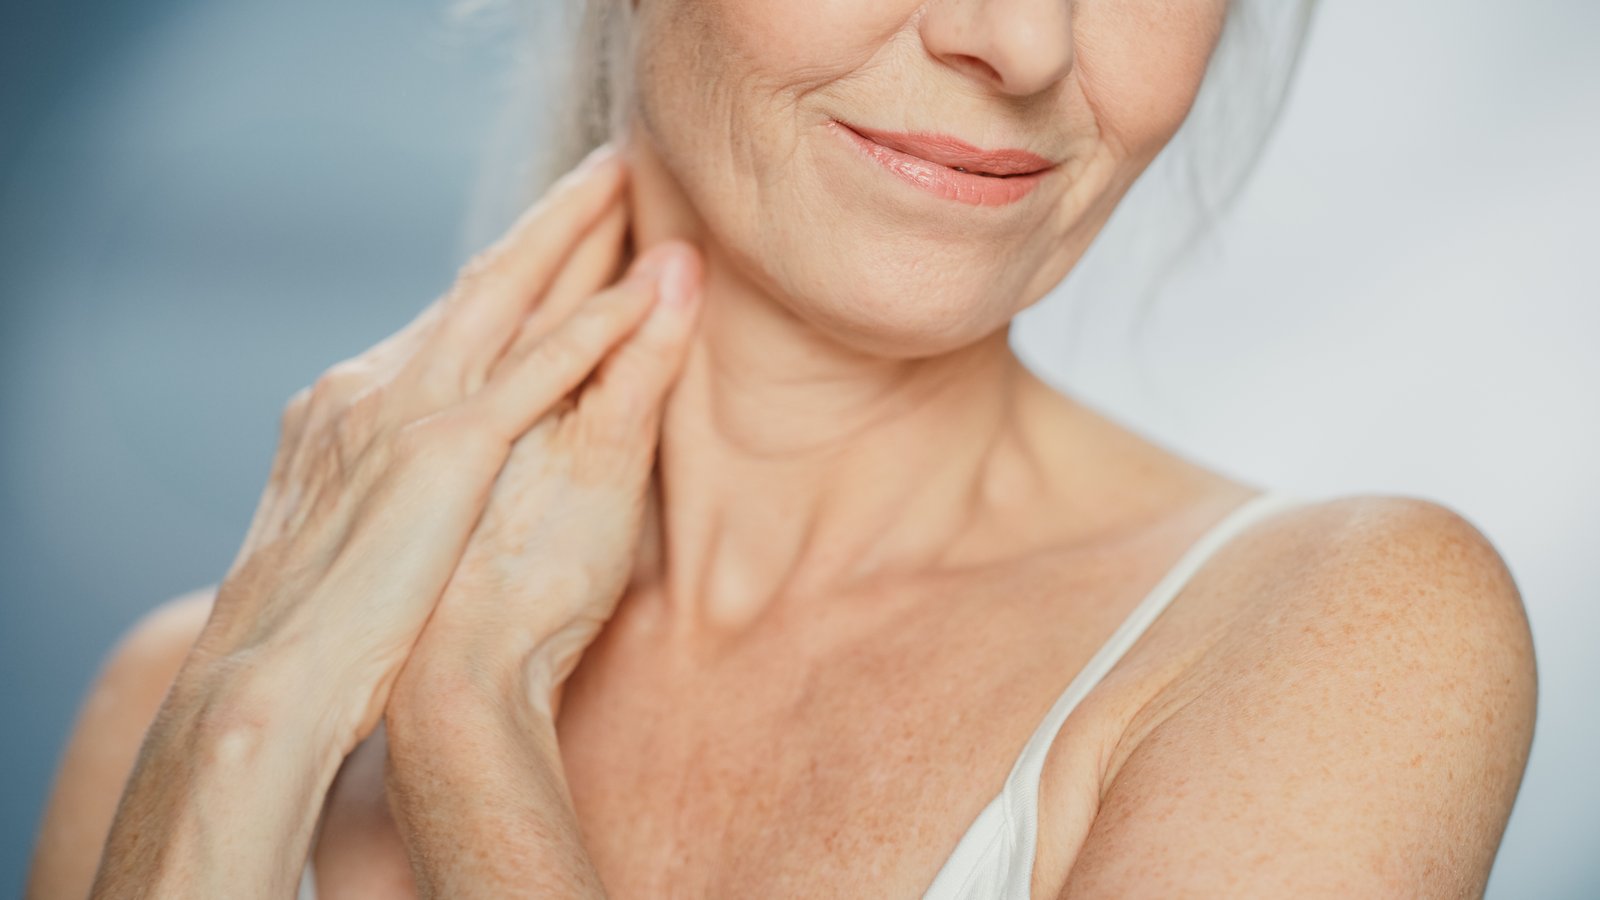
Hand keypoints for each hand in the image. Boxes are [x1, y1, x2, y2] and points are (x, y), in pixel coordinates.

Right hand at [186, 141, 684, 753]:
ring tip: (623, 176)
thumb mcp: (343, 529)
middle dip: (546, 220)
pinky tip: (647, 284)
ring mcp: (412, 408)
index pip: (449, 317)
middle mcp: (379, 382)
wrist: (275, 677)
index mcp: (355, 401)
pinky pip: (544, 366)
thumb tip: (413, 468)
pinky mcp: (449, 447)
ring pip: (511, 294)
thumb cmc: (317, 629)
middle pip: (483, 281)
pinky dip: (598, 320)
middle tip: (604, 169)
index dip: (511, 268)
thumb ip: (381, 479)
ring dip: (571, 230)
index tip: (557, 229)